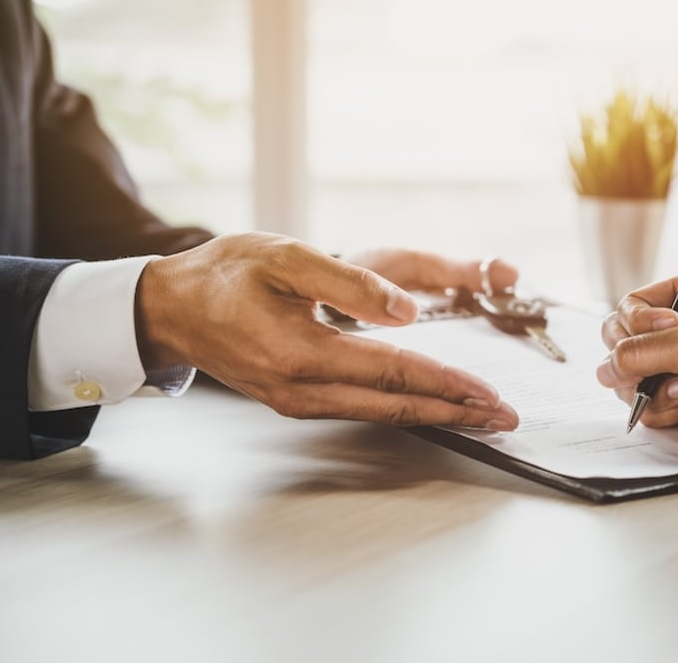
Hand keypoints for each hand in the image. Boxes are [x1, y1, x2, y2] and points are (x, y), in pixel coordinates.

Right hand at [135, 233, 518, 429]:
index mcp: (301, 352)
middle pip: (394, 406)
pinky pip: (358, 410)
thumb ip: (349, 282)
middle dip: (455, 412)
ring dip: (433, 414)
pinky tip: (424, 406)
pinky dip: (401, 410)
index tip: (489, 393)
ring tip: (478, 416)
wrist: (173, 309)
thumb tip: (408, 313)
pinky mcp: (294, 401)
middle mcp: (302, 389)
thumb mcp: (285, 258)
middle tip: (504, 419)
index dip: (446, 382)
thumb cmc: (226, 274)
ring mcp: (296, 402)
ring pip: (379, 413)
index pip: (393, 372)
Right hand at [595, 273, 677, 443]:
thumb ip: (643, 354)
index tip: (664, 332)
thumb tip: (604, 369)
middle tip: (665, 370)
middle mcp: (675, 331)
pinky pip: (647, 407)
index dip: (634, 325)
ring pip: (629, 382)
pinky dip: (667, 411)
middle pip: (620, 347)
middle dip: (639, 365)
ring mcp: (676, 366)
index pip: (628, 309)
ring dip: (657, 391)